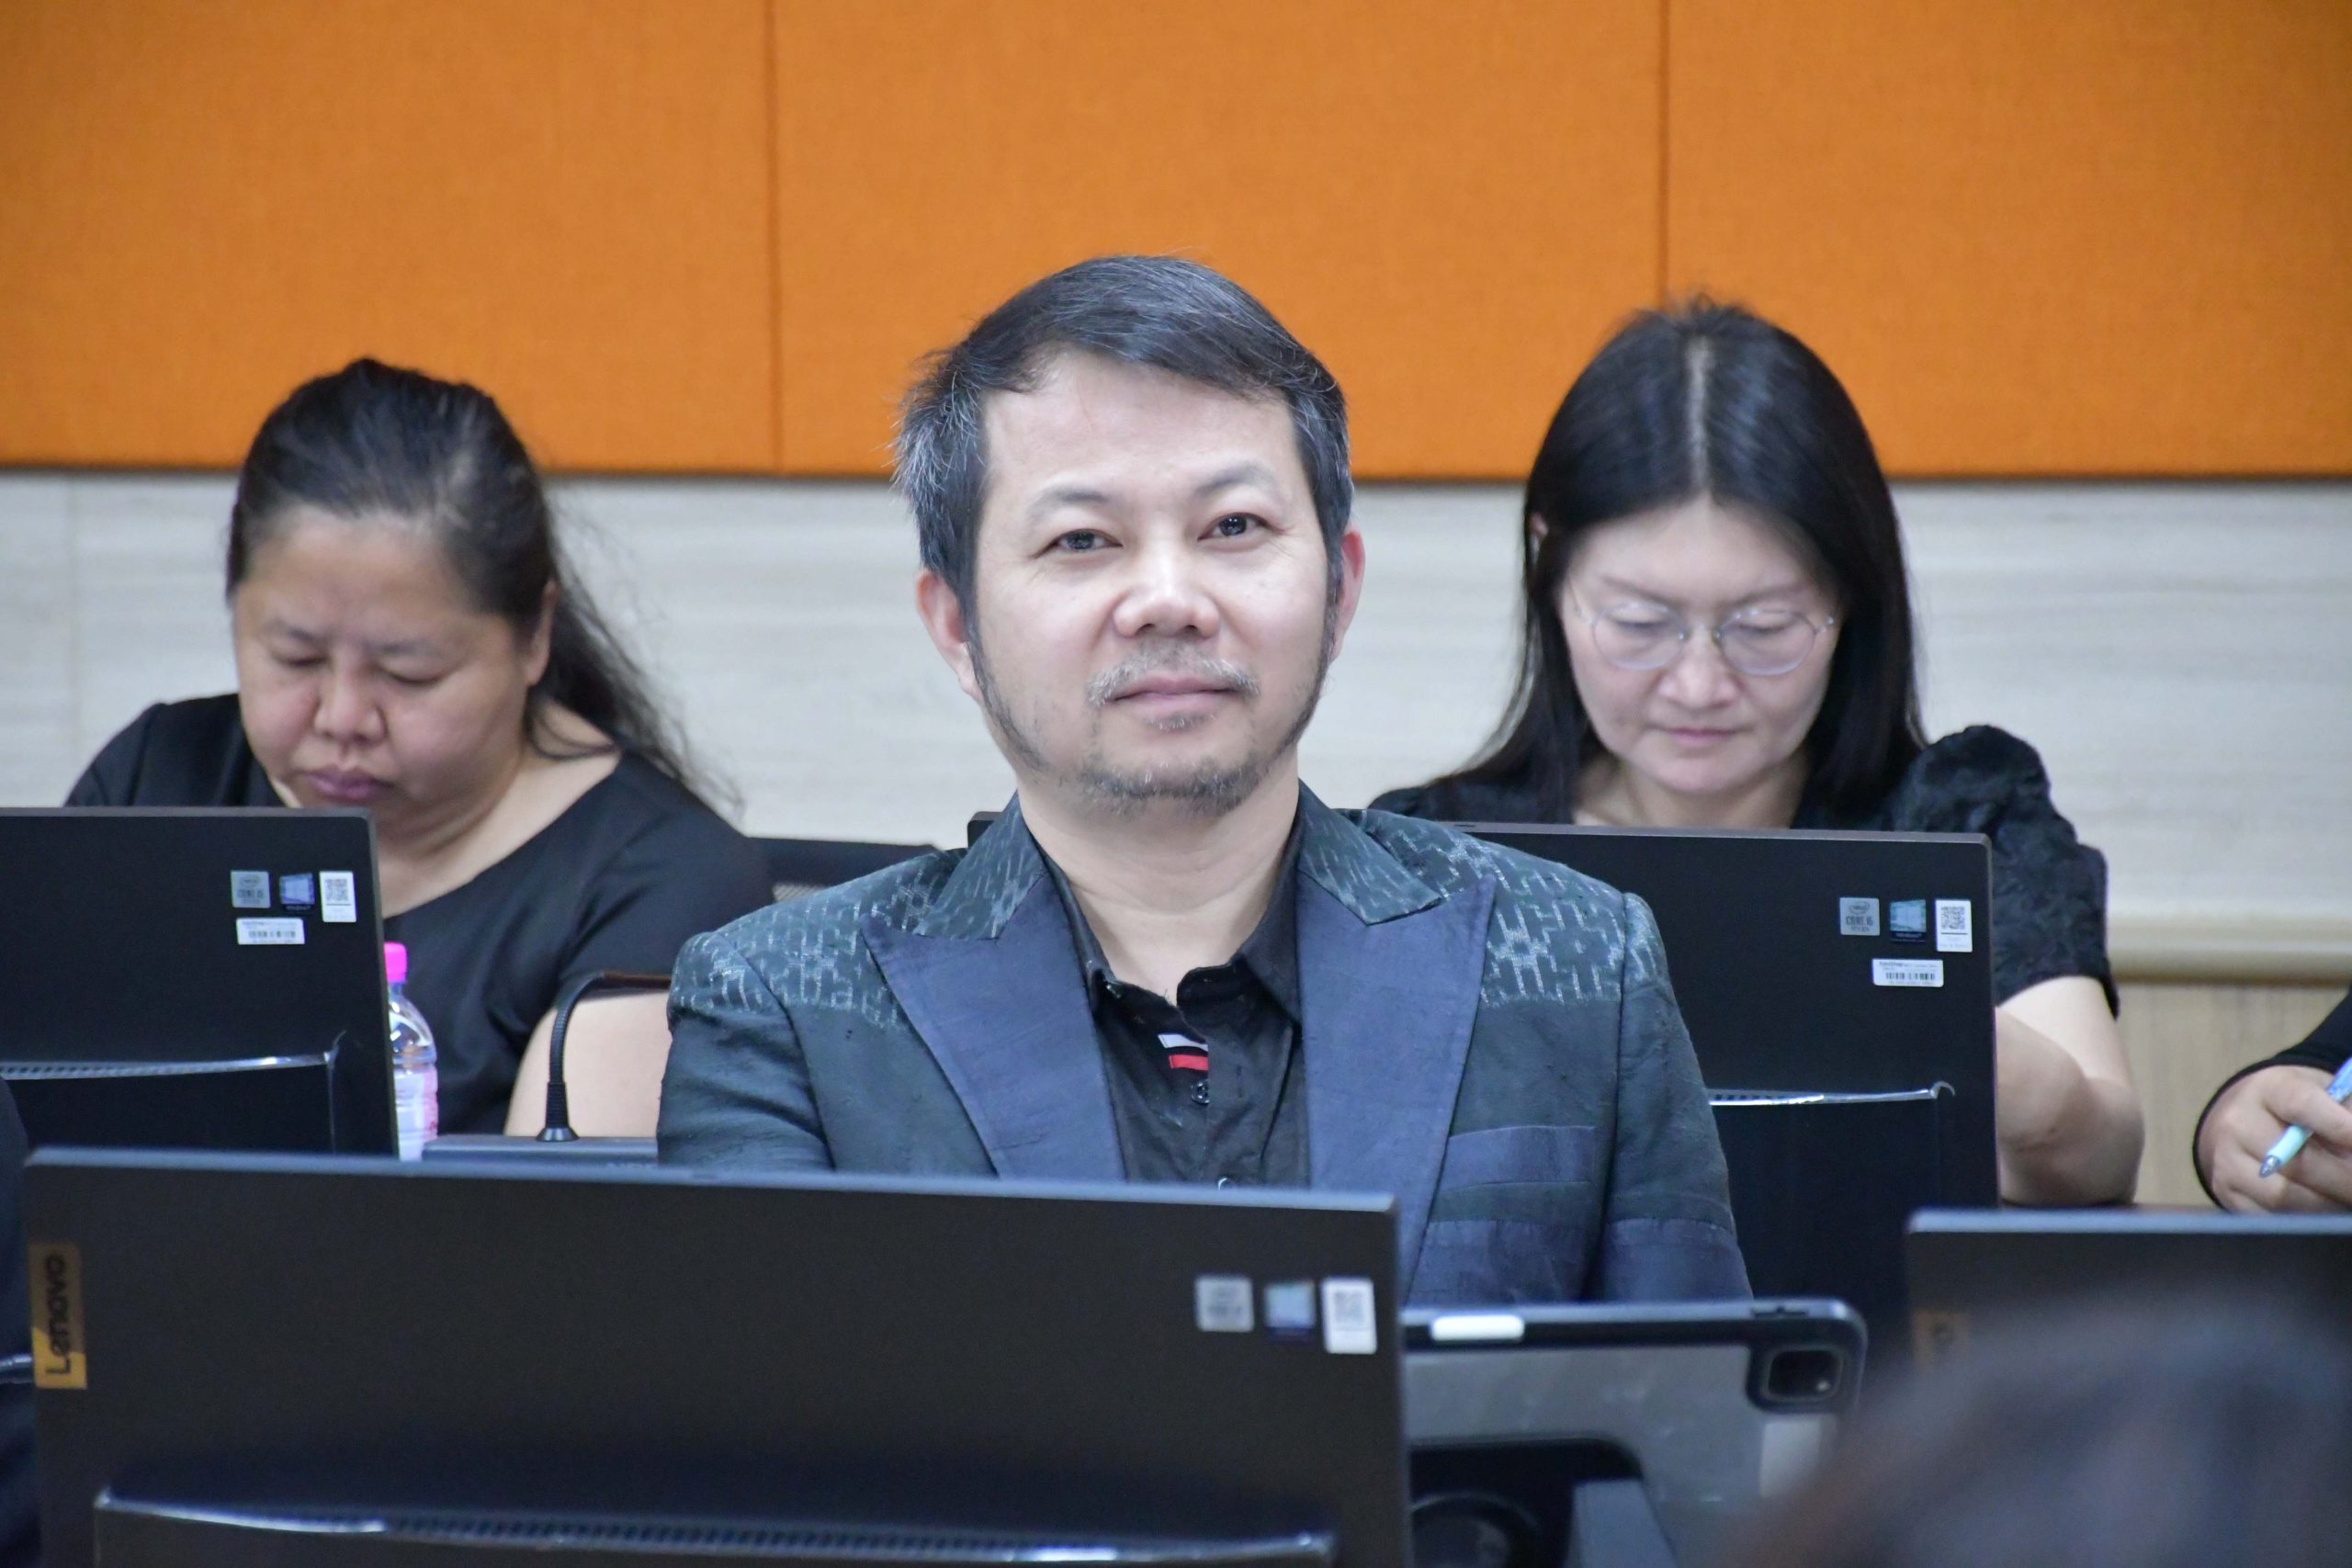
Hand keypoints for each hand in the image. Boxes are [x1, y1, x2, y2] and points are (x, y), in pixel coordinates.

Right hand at [2199, 1066, 2351, 1212]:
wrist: (2244, 1121)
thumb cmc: (2298, 1111)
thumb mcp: (2324, 1097)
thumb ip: (2348, 1116)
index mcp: (2270, 1089)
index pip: (2301, 1104)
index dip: (2338, 1126)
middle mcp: (2238, 1121)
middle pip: (2296, 1161)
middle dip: (2343, 1180)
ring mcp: (2226, 1159)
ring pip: (2282, 1195)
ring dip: (2326, 1205)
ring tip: (2347, 1201)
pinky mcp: (2225, 1190)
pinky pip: (2268, 1216)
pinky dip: (2303, 1219)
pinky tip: (2323, 1210)